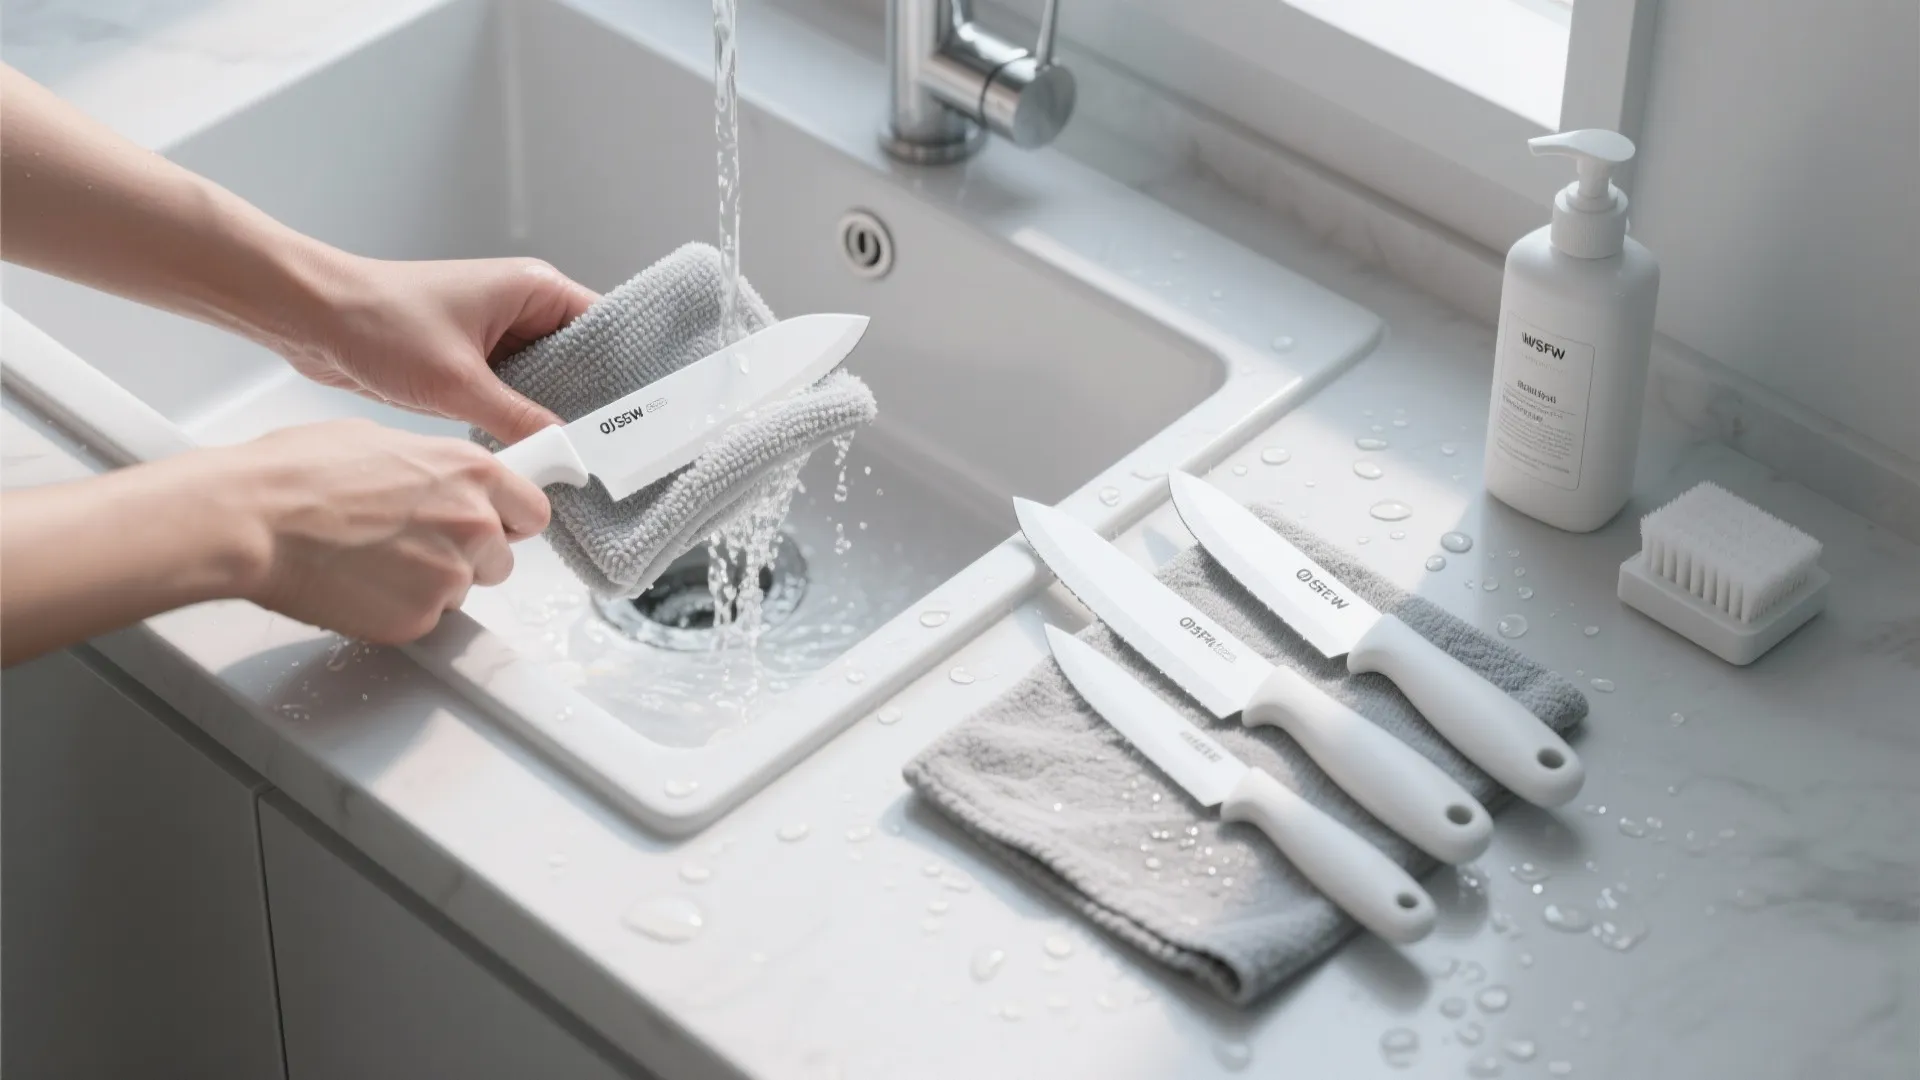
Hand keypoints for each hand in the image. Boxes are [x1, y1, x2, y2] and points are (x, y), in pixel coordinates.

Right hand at [221, 419, 548, 642]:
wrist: (253, 518)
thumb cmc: (298, 472)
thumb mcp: (380, 440)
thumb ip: (432, 469)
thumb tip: (437, 480)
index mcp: (471, 472)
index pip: (532, 509)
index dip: (510, 520)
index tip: (497, 524)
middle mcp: (474, 523)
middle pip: (502, 558)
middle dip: (469, 556)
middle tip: (415, 545)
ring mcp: (450, 575)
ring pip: (463, 590)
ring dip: (432, 583)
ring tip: (374, 561)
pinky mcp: (420, 619)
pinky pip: (425, 620)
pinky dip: (398, 610)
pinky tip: (358, 585)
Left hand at [281, 255, 597, 443]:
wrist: (310, 316)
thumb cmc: (379, 322)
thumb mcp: (459, 383)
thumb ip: (519, 419)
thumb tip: (564, 452)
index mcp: (533, 289)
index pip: (604, 327)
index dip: (624, 370)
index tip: (638, 415)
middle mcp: (520, 307)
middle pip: (580, 359)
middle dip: (588, 401)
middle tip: (609, 449)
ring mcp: (495, 333)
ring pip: (545, 380)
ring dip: (550, 413)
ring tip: (574, 455)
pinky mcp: (470, 358)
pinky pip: (513, 392)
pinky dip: (519, 417)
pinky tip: (530, 449)